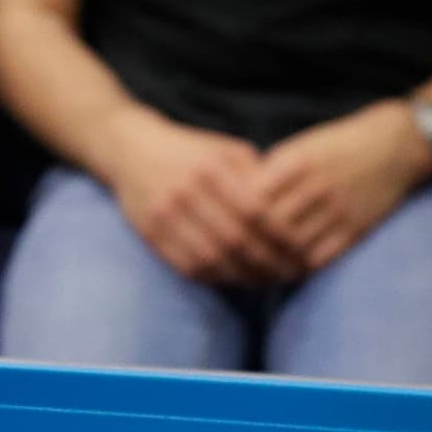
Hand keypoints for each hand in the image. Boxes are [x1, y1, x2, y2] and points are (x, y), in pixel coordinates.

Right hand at [100, 114, 298, 285]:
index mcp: (209, 167)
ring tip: (266, 282)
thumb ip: (255, 172)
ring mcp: (164, 214)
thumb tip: (290, 206)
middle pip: (234, 237)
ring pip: (211, 257)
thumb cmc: (190, 151)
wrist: (131, 149)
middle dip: (267, 261)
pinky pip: (187, 265)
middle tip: (289, 273)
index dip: (280, 234)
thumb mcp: (223, 149)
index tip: (299, 249)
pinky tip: (235, 279)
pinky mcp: (149, 233)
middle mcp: (185, 190)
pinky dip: (216, 278)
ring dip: (243, 276)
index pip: (254, 209)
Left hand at [248, 101, 431, 274]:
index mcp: (297, 161)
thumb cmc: (338, 147)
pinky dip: (297, 267)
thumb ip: (271, 172)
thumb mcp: (302, 148)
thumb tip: (233, 201)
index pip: (252, 195)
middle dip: (247, 240)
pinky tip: (283, 269)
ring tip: (252, 265)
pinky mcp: (355, 230)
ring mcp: (338, 210)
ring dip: (270, 258)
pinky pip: (319, 258)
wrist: (394, 147)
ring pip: (292, 245)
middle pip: (269, 223)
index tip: (221, 224)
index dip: (233, 214)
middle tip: (230, 252)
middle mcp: (316, 185)